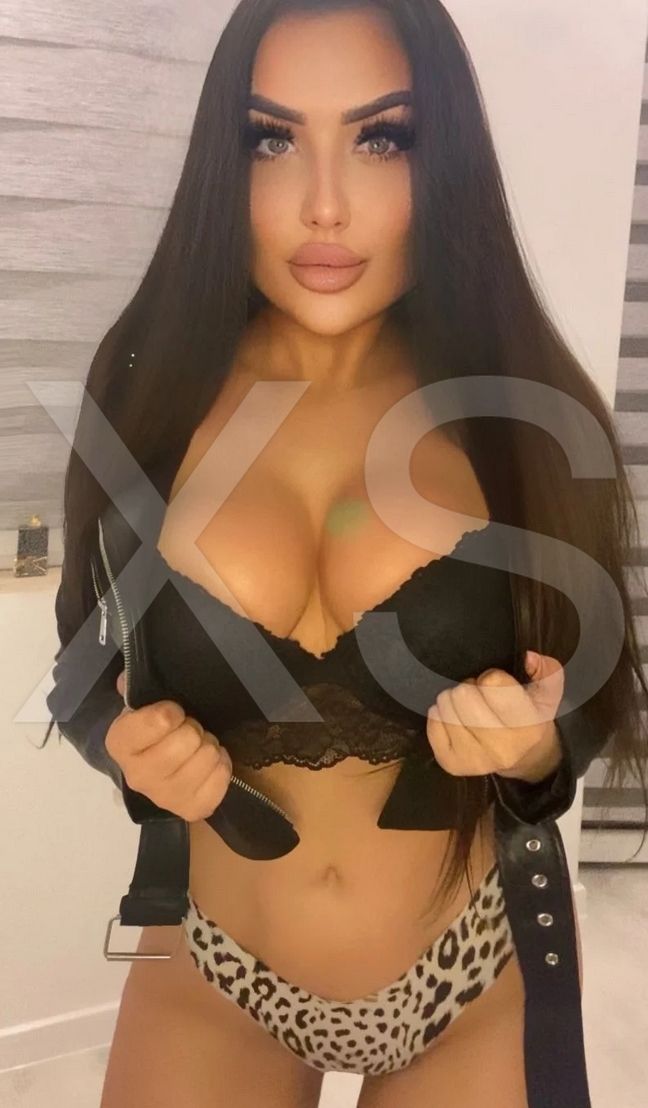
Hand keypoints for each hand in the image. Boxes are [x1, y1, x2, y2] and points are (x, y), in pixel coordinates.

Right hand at [108, 670, 232, 820]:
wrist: (153, 774)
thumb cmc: (150, 734)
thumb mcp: (139, 707)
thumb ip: (135, 688)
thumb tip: (127, 677)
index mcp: (120, 745)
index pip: (161, 720)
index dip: (172, 711)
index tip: (172, 714)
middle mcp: (138, 776)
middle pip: (189, 739)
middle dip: (193, 728)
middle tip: (187, 732)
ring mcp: (165, 797)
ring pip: (208, 756)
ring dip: (208, 746)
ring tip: (197, 748)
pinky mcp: (192, 809)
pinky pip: (222, 777)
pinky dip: (221, 765)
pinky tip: (209, 764)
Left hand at [426, 651, 564, 783]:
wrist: (523, 755)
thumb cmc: (531, 715)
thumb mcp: (547, 691)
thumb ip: (547, 669)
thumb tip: (528, 657)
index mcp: (528, 726)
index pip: (492, 683)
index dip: (491, 677)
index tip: (496, 683)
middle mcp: (502, 748)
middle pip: (463, 695)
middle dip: (469, 687)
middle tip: (478, 695)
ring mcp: (475, 760)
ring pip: (445, 708)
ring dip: (452, 700)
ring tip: (466, 706)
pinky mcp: (452, 764)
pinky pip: (433, 724)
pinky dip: (439, 715)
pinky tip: (454, 717)